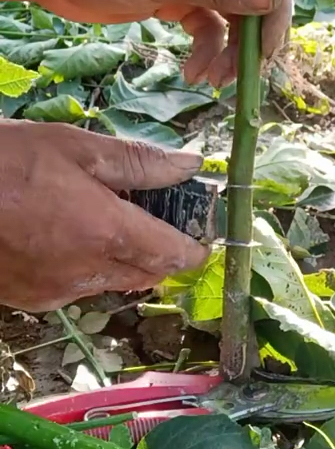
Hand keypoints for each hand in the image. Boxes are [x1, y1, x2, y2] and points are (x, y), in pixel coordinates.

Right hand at [0, 122, 207, 311]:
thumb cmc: (6, 160)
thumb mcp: (76, 147)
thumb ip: (139, 162)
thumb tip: (190, 166)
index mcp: (107, 233)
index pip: (173, 255)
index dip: (194, 246)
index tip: (200, 231)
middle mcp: (86, 273)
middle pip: (147, 274)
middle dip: (160, 252)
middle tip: (153, 216)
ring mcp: (55, 292)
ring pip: (111, 284)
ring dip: (121, 260)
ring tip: (101, 217)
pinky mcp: (29, 300)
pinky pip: (75, 288)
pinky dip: (83, 268)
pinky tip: (64, 234)